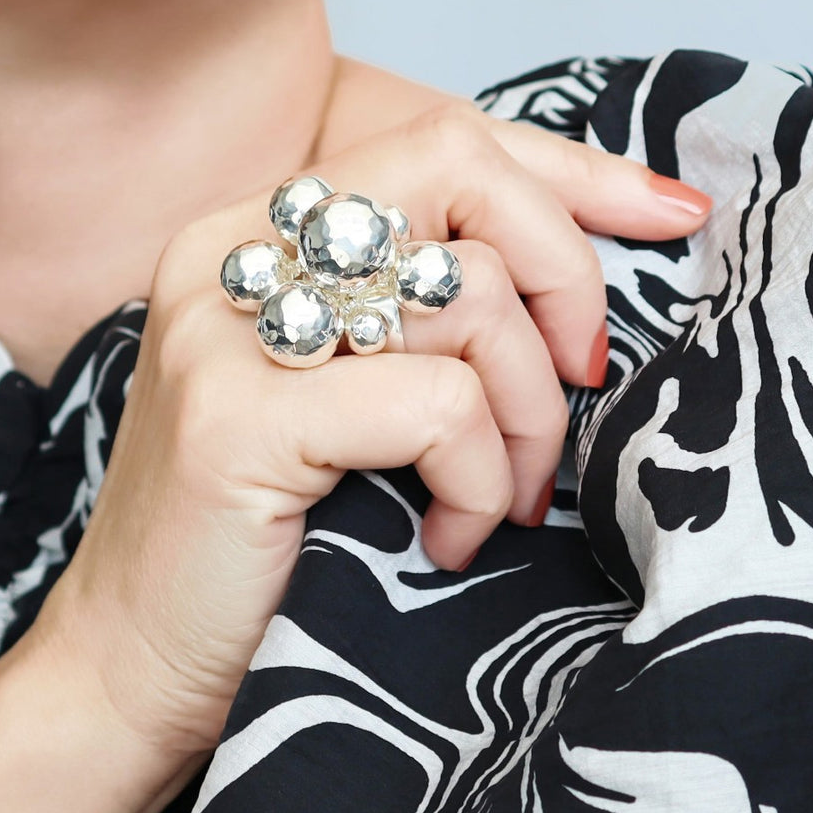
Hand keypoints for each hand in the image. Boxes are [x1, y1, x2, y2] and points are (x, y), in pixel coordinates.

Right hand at [37, 102, 710, 759]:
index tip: (672, 211)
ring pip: (468, 299)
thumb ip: (436, 322)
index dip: (571, 172)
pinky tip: (449, 534)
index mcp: (261, 232)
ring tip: (503, 495)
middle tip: (582, 379)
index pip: (442, 144)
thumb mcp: (363, 399)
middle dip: (565, 276)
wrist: (139, 668)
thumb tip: (590, 290)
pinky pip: (438, 404)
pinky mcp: (238, 417)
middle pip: (461, 172)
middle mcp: (233, 251)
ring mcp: (228, 327)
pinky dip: (477, 475)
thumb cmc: (275, 537)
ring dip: (528, 415)